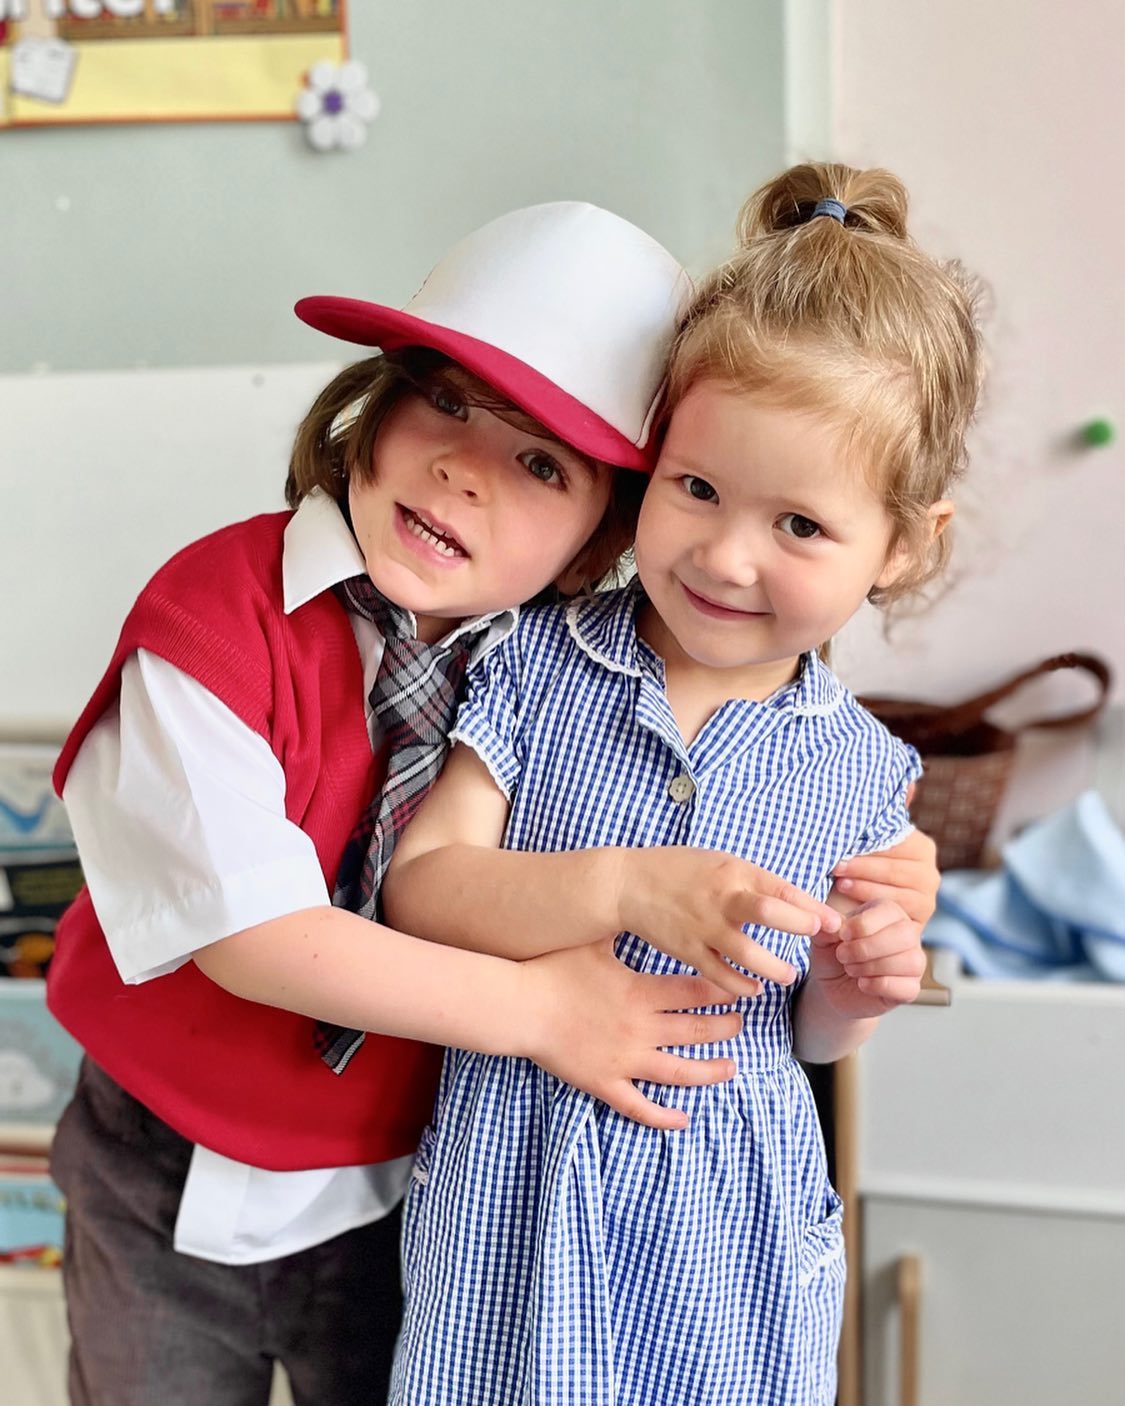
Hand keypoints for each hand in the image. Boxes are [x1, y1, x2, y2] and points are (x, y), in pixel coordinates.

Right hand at [521, 938, 743, 1129]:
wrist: (520, 1006)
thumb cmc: (553, 970)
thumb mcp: (594, 941)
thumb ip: (623, 927)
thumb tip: (644, 902)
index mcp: (640, 993)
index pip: (695, 993)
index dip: (722, 992)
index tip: (739, 990)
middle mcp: (640, 1029)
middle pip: (695, 1031)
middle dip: (724, 1028)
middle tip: (739, 1024)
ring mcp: (624, 1061)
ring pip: (677, 1071)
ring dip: (708, 1071)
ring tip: (730, 1067)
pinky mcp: (604, 1083)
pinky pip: (639, 1106)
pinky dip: (662, 1117)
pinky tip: (682, 1119)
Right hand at [616, 847, 840, 999]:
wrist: (627, 884)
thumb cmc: (678, 870)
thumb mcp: (719, 862)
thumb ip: (752, 881)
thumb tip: (793, 901)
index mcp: (732, 870)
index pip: (780, 888)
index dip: (811, 906)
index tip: (833, 921)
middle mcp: (720, 897)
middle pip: (767, 911)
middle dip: (800, 925)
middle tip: (819, 938)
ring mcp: (703, 926)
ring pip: (747, 953)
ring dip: (774, 967)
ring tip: (788, 975)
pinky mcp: (687, 950)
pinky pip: (720, 975)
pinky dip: (740, 985)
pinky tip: (754, 988)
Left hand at [806, 899, 925, 1020]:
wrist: (832, 986)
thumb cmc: (832, 955)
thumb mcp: (823, 938)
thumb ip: (827, 927)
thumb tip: (834, 923)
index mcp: (887, 912)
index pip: (888, 910)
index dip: (860, 925)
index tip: (842, 936)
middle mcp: (907, 934)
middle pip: (905, 934)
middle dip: (867, 947)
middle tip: (843, 956)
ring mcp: (913, 962)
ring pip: (912, 961)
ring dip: (873, 967)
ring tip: (852, 969)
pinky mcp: (911, 988)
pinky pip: (909, 987)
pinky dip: (879, 986)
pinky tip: (863, 984)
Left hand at [831, 826, 938, 925]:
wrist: (864, 913)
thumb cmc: (864, 872)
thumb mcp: (871, 845)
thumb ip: (885, 820)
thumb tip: (910, 788)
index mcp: (923, 849)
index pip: (896, 844)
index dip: (868, 845)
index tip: (841, 845)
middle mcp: (930, 874)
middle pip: (893, 869)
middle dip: (862, 867)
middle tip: (836, 866)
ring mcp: (928, 900)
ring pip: (894, 890)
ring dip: (863, 887)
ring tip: (839, 883)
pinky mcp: (919, 921)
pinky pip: (896, 911)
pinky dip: (872, 906)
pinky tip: (852, 903)